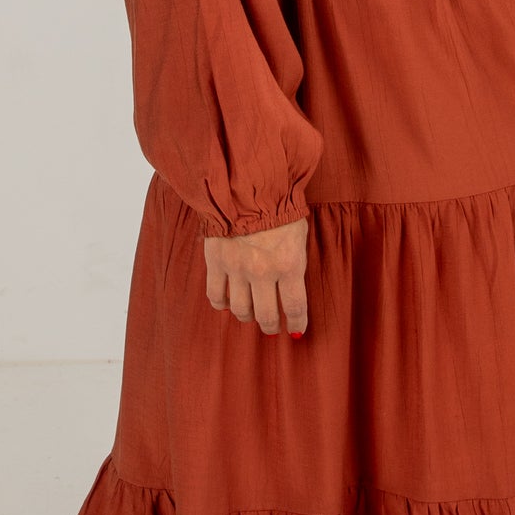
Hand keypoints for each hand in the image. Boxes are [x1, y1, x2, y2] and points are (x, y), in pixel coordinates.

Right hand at [204, 217, 309, 335]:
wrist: (247, 185)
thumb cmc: (279, 208)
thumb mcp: (298, 235)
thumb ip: (295, 264)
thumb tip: (291, 290)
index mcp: (289, 264)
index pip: (294, 308)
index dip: (296, 323)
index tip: (296, 329)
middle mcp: (263, 271)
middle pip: (265, 316)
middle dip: (270, 325)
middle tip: (272, 326)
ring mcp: (237, 268)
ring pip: (240, 310)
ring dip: (247, 316)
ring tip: (250, 314)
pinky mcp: (216, 261)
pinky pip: (216, 295)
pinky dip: (222, 304)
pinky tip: (228, 302)